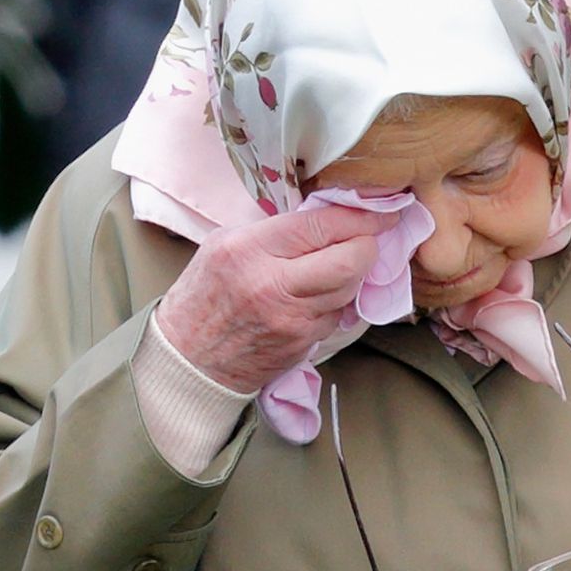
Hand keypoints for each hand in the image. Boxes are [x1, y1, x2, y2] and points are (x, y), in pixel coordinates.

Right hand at [156, 205, 397, 391]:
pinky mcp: (302, 344)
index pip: (321, 226)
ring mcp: (292, 320)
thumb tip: (327, 215)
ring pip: (350, 289)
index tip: (381, 211)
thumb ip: (275, 229)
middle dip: (368, 245)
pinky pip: (337, 315)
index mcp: (250, 251)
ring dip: (355, 274)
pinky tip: (320, 295)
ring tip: (340, 263)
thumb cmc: (205, 293)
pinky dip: (337, 301)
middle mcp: (273, 286)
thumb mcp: (225, 244)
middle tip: (368, 237)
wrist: (189, 358)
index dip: (360, 216)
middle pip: (349, 261)